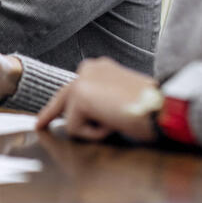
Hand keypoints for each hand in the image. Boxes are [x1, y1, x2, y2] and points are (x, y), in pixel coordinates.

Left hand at [36, 57, 158, 141]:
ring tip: (117, 123)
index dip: (61, 106)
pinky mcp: (79, 94)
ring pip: (71, 120)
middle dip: (49, 114)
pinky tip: (113, 124)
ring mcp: (82, 80)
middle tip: (38, 125)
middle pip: (61, 98)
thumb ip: (100, 102)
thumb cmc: (151, 108)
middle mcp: (88, 68)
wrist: (163, 106)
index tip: (48, 115)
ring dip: (92, 131)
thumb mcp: (122, 100)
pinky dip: (94, 134)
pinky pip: (75, 129)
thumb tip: (77, 118)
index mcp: (100, 67)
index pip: (74, 88)